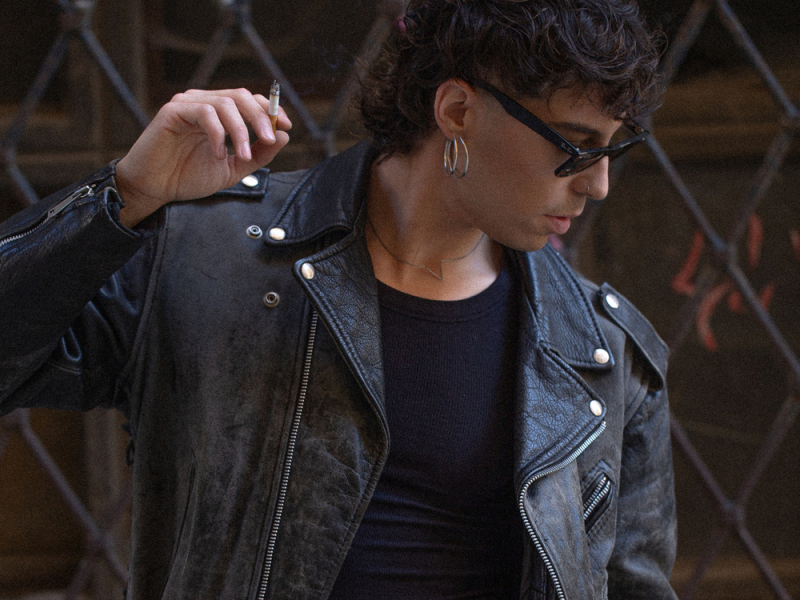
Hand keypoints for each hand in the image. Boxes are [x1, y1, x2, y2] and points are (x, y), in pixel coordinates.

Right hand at [116, 88, 290, 226]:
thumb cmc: (187, 177)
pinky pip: (204, 113)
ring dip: (241, 130)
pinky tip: (219, 153)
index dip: (271, 110)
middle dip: (260, 117)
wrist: (153, 189)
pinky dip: (218, 133)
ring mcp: (188, 104)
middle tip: (268, 139)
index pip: (250, 100)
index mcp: (218, 113)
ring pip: (225, 103)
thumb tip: (283, 136)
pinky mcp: (173, 111)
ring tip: (243, 155)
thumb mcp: (232, 170)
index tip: (287, 126)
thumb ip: (258, 155)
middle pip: (241, 96)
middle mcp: (204, 103)